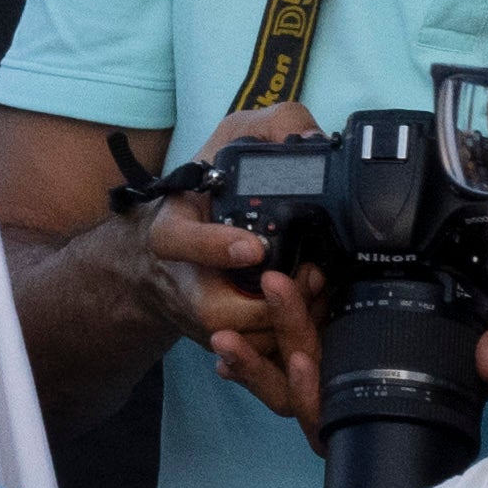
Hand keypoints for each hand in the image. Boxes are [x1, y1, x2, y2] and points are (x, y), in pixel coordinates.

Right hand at [135, 107, 329, 428]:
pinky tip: (317, 322)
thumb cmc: (206, 193)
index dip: (215, 247)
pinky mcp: (223, 344)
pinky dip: (288, 350)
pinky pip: (257, 362)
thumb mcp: (230, 142)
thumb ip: (270, 126)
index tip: (253, 248)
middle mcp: (181, 280)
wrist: (165, 251)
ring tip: (323, 298)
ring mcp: (199, 319)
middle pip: (215, 315)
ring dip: (287, 329)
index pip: (179, 241)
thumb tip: (309, 135)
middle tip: (311, 280)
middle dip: (269, 308)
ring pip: (243, 346)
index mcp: (172, 230)